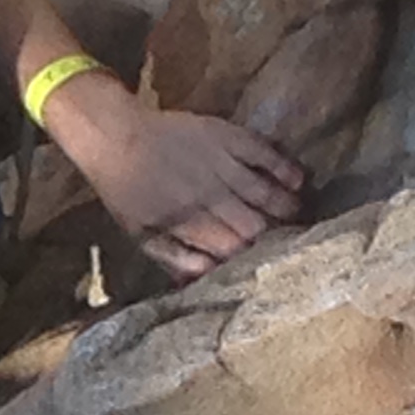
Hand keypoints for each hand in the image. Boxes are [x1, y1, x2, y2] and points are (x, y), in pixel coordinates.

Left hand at [48, 73, 305, 279]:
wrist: (115, 137)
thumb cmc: (126, 191)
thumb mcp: (140, 233)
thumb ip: (174, 258)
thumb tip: (207, 277)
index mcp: (188, 224)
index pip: (233, 251)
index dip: (252, 259)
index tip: (267, 263)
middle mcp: (210, 196)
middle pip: (256, 227)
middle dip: (275, 238)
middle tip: (290, 242)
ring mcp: (222, 165)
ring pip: (266, 194)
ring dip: (286, 208)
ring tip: (297, 216)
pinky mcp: (228, 137)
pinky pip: (266, 153)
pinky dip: (285, 169)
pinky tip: (299, 181)